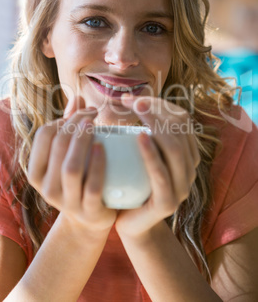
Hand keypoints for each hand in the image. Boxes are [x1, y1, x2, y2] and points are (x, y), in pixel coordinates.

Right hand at [27, 96, 116, 231]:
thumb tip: (77, 97)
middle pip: (58, 147)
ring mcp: (67, 202)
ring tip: (94, 124)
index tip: (83, 111)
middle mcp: (47, 188)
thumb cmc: (80, 178)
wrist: (91, 218)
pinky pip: (92, 186)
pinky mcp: (89, 211)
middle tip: (92, 114)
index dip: (62, 118)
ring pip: (71, 167)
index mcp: (37, 172)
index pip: (43, 136)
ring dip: (83, 141)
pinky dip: (98, 164)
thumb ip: (71, 127)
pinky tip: (103, 146)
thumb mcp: (69, 155)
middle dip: (75, 124)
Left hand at [115, 95, 199, 237]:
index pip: (181, 119)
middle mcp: (190, 167)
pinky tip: (140, 137)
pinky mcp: (168, 202)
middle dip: (157, 110)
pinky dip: (151, 153)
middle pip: (179, 129)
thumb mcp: (138, 152)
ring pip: (174, 148)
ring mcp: (182, 186)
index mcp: (187, 153)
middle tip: (134, 101)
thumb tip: (129, 98)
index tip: (134, 99)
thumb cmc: (131, 181)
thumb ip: (141, 129)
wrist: (130, 221)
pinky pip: (161, 173)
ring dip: (156, 124)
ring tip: (138, 110)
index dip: (160, 104)